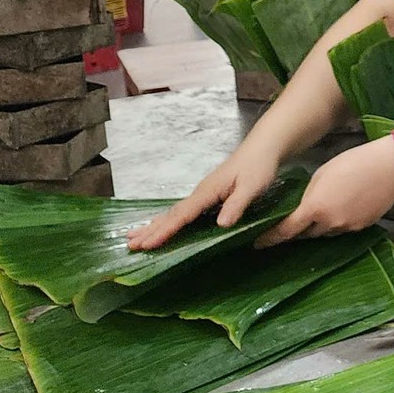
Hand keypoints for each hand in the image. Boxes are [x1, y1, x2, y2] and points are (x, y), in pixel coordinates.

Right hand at [126, 142, 283, 250]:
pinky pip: (183, 211)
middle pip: (171, 214)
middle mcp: (200, 192)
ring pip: (174, 212)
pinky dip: (168, 220)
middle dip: (150, 230)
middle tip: (130, 245)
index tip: (148, 243)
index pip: (182, 215)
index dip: (165, 230)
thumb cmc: (258, 166)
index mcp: (207, 192)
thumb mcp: (252, 186)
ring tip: (133, 237)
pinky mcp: (208, 195)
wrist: (262, 147)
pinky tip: (161, 225)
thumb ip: (236, 204)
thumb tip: (221, 225)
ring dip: (154, 225)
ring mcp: (202, 193)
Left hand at [253, 138, 393, 247]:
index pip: (287, 230)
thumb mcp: (322, 174)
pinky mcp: (363, 226)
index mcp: (315, 208)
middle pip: (308, 233)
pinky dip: (340, 221)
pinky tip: (346, 206)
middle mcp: (330, 223)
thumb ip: (310, 195)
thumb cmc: (353, 163)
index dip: (271, 238)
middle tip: (295, 220)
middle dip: (300, 228)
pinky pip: (344, 228)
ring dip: (321, 225)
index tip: (259, 243)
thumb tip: (305, 207)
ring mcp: (348, 227)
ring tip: (326, 208)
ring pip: (327, 231)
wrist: (390, 167)